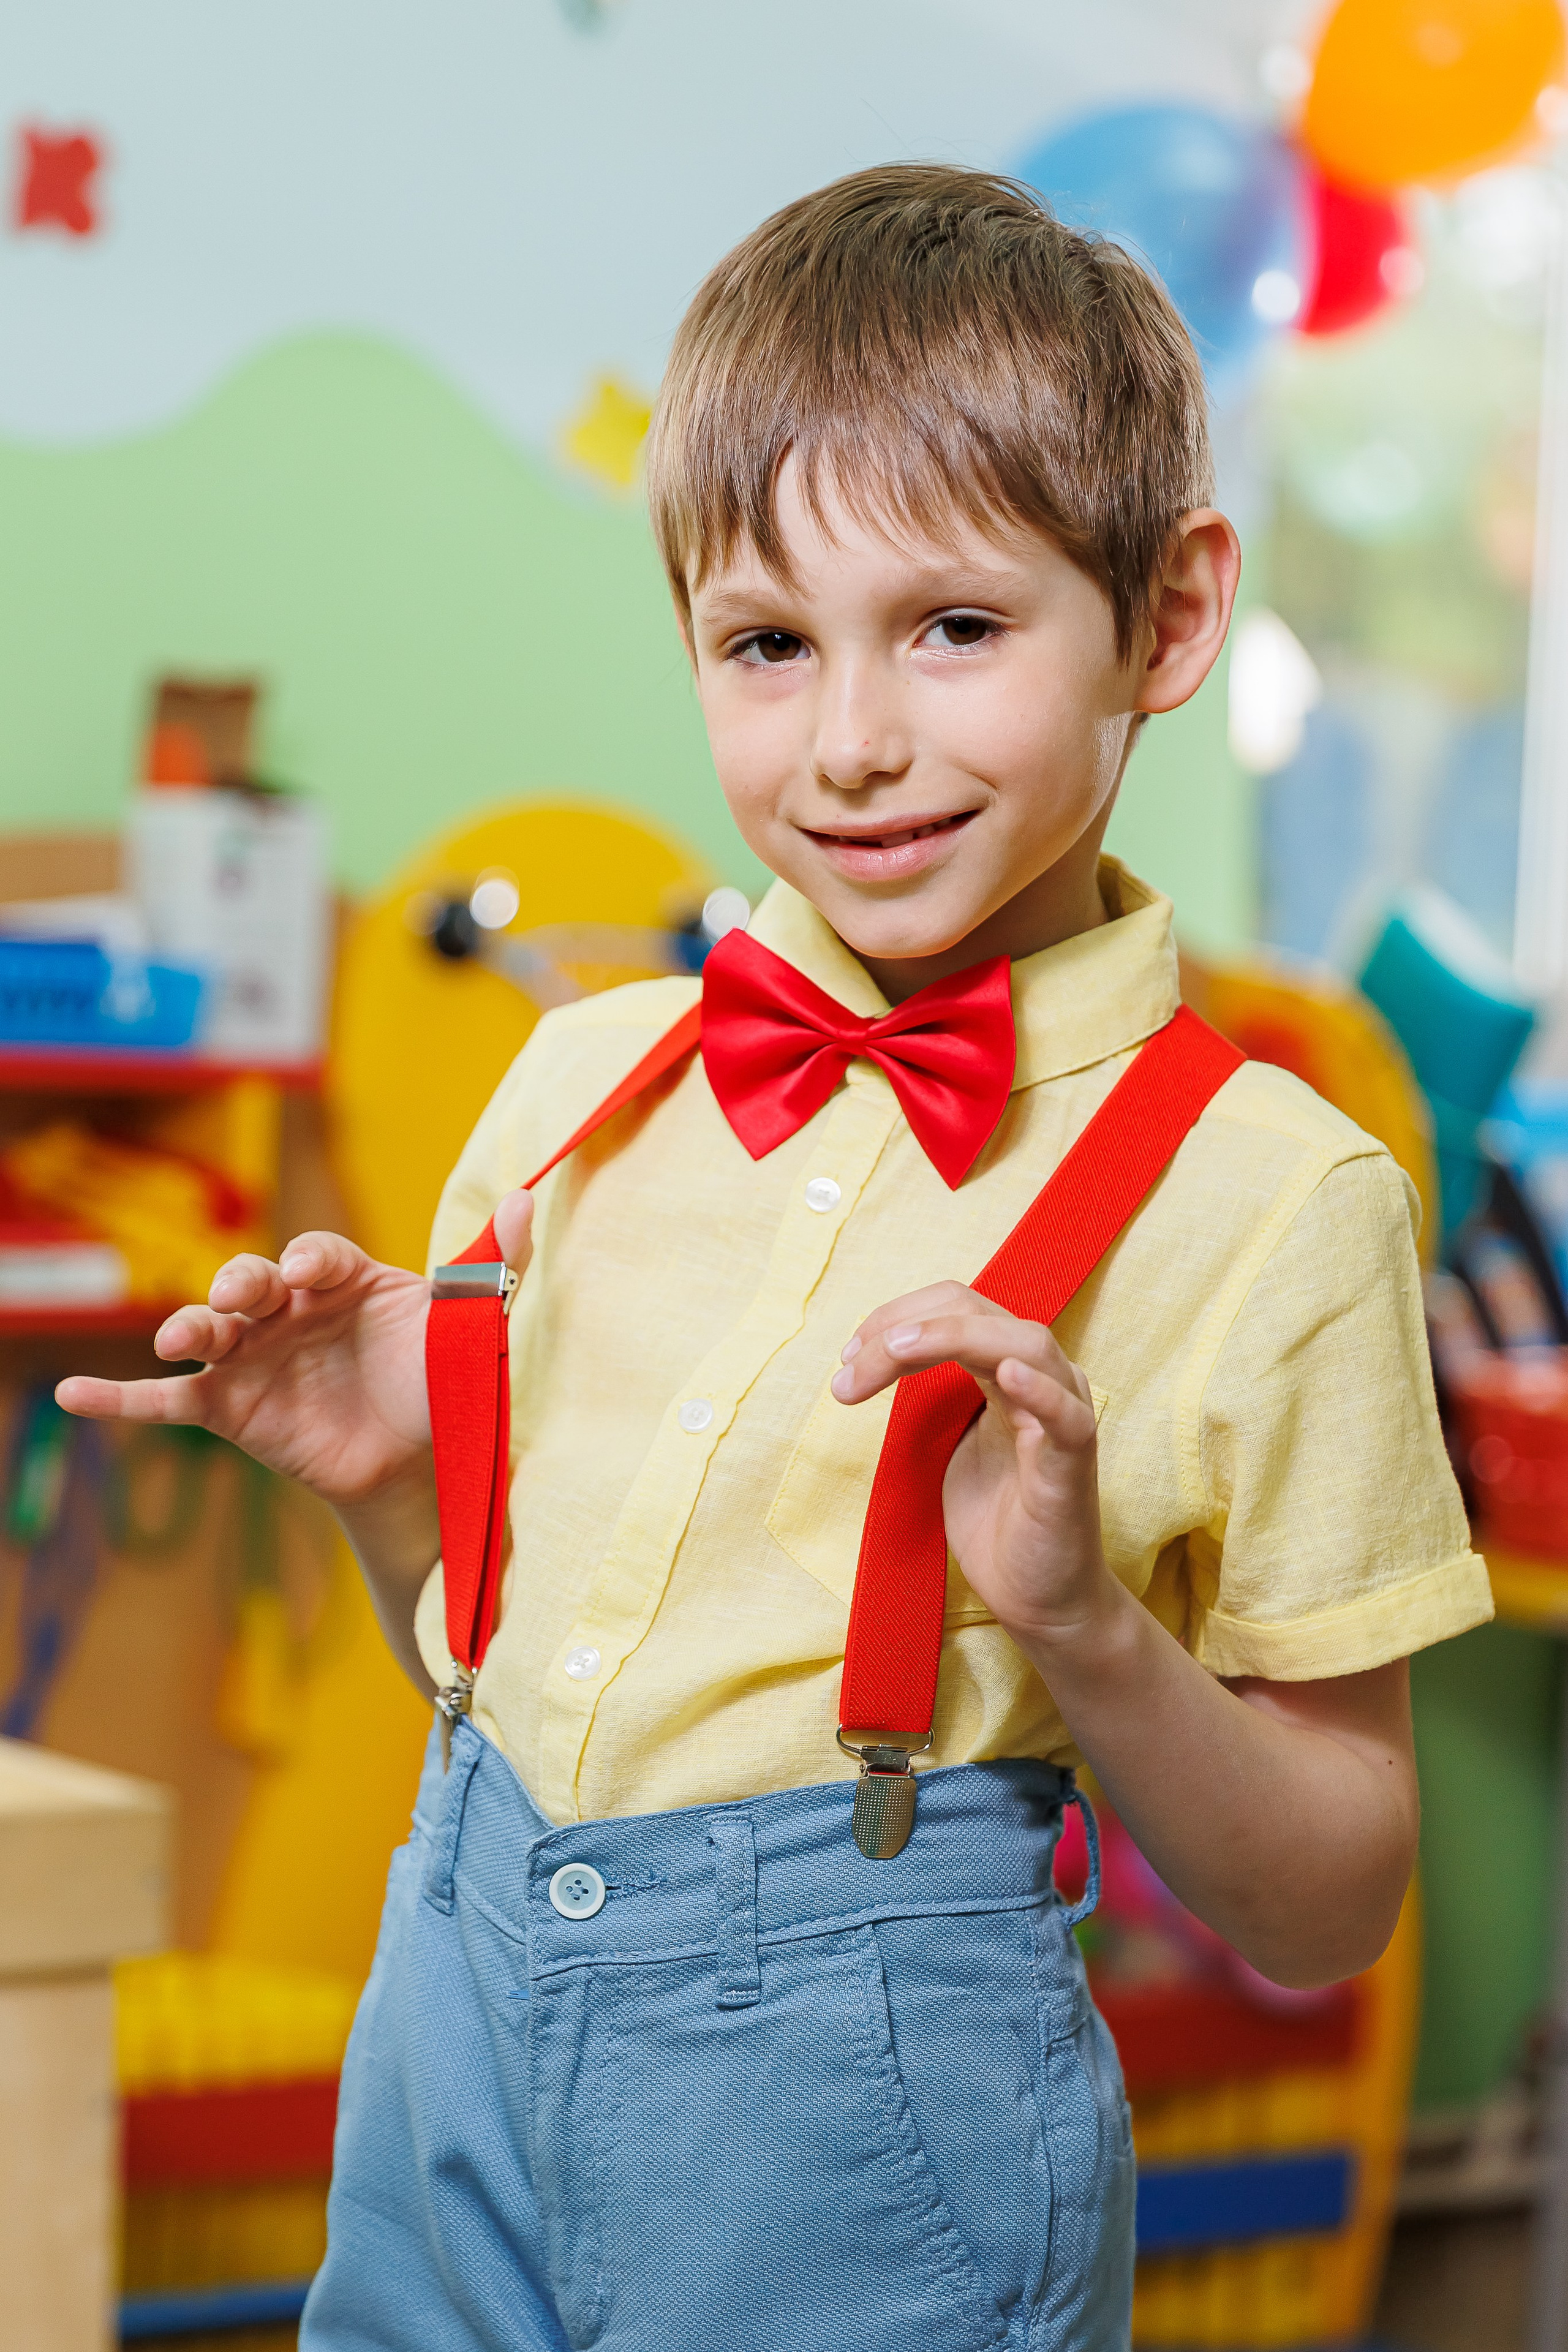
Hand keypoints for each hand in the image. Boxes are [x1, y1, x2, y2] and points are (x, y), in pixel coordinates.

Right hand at [55, 1191, 534, 1512]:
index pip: (319, 1254)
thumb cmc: (450, 1383)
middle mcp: (293, 1310)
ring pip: (208, 1330)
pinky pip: (167, 1402)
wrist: (429, 1464)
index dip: (309, 1260)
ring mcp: (255, 1358)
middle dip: (239, 1282)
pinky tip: (73, 1395)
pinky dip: (120, 1397)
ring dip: (189, 1324)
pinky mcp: (232, 1411)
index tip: (305, 1273)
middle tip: (242, 1296)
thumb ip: (498, 1270)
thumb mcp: (477, 1329)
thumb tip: (535, 1201)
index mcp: (348, 1281)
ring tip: (180, 1336)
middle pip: (251, 1281)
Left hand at [830, 1280, 1112, 1647]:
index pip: (954, 1307)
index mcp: (1007, 1368)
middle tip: (848, 1365)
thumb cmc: (995, 1521)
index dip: (896, 1316)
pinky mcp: (1073, 1465)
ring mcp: (1062, 1417)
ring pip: (1023, 1343)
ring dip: (951, 1337)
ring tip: (894, 1352)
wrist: (1038, 1598)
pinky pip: (1067, 1416)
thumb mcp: (945, 1443)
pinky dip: (1040, 1391)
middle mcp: (1040, 1378)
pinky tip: (1007, 1374)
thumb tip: (866, 1360)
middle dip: (904, 1326)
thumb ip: (927, 1396)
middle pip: (977, 1312)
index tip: (846, 1356)